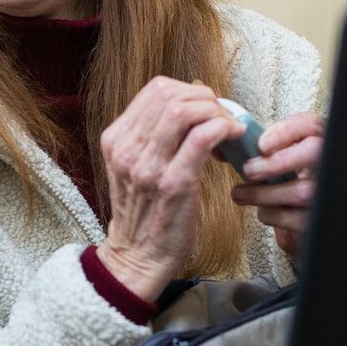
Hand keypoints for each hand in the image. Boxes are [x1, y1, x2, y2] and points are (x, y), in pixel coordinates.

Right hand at [98, 77, 244, 300]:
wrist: (138, 255)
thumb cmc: (143, 211)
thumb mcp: (132, 165)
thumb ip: (150, 136)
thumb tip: (189, 107)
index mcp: (115, 139)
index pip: (154, 90)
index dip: (188, 91)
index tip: (204, 107)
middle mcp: (126, 149)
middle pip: (168, 94)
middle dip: (203, 98)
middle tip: (220, 116)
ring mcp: (148, 166)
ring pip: (184, 111)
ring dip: (214, 112)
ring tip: (226, 127)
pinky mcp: (174, 184)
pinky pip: (201, 138)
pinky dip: (222, 128)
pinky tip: (231, 137)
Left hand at [230, 112, 325, 256]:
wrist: (302, 226)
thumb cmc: (285, 189)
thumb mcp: (277, 164)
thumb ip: (262, 152)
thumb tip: (227, 148)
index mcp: (317, 144)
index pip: (310, 125)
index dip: (286, 130)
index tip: (261, 144)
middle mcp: (331, 165)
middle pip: (314, 152)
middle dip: (277, 162)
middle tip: (249, 169)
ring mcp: (332, 194)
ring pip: (302, 190)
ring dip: (262, 193)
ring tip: (241, 194)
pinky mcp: (324, 221)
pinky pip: (296, 218)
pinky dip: (272, 214)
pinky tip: (264, 211)